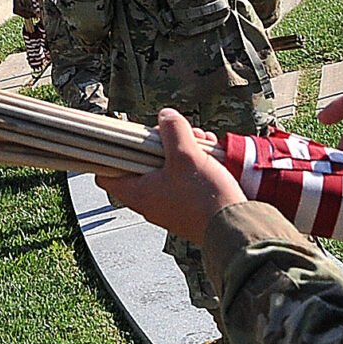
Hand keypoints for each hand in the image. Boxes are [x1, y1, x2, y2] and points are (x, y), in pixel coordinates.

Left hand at [98, 109, 244, 239]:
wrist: (236, 227)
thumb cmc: (205, 198)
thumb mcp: (186, 154)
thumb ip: (172, 130)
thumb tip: (165, 115)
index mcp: (138, 193)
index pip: (106, 175)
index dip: (110, 154)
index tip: (122, 139)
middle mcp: (149, 202)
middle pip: (141, 164)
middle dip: (160, 143)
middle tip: (176, 132)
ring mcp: (169, 205)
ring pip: (166, 168)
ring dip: (182, 150)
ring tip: (200, 139)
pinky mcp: (188, 206)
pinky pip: (184, 178)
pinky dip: (194, 163)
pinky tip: (210, 152)